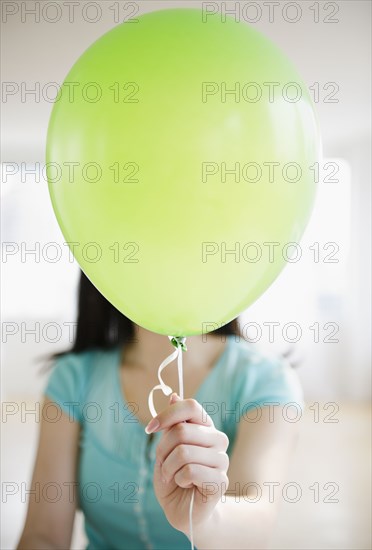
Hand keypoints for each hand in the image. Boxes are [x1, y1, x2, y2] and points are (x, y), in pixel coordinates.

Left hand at [145, 393, 228, 535]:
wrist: (182, 510)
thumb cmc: (174, 476)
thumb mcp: (166, 448)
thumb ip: (172, 424)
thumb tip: (174, 395)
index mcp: (205, 427)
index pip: (191, 406)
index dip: (168, 414)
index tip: (150, 428)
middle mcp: (217, 439)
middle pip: (182, 430)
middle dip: (163, 449)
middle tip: (163, 463)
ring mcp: (222, 459)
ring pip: (184, 452)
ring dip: (168, 467)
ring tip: (172, 475)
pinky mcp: (221, 480)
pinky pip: (190, 471)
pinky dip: (178, 479)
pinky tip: (183, 484)